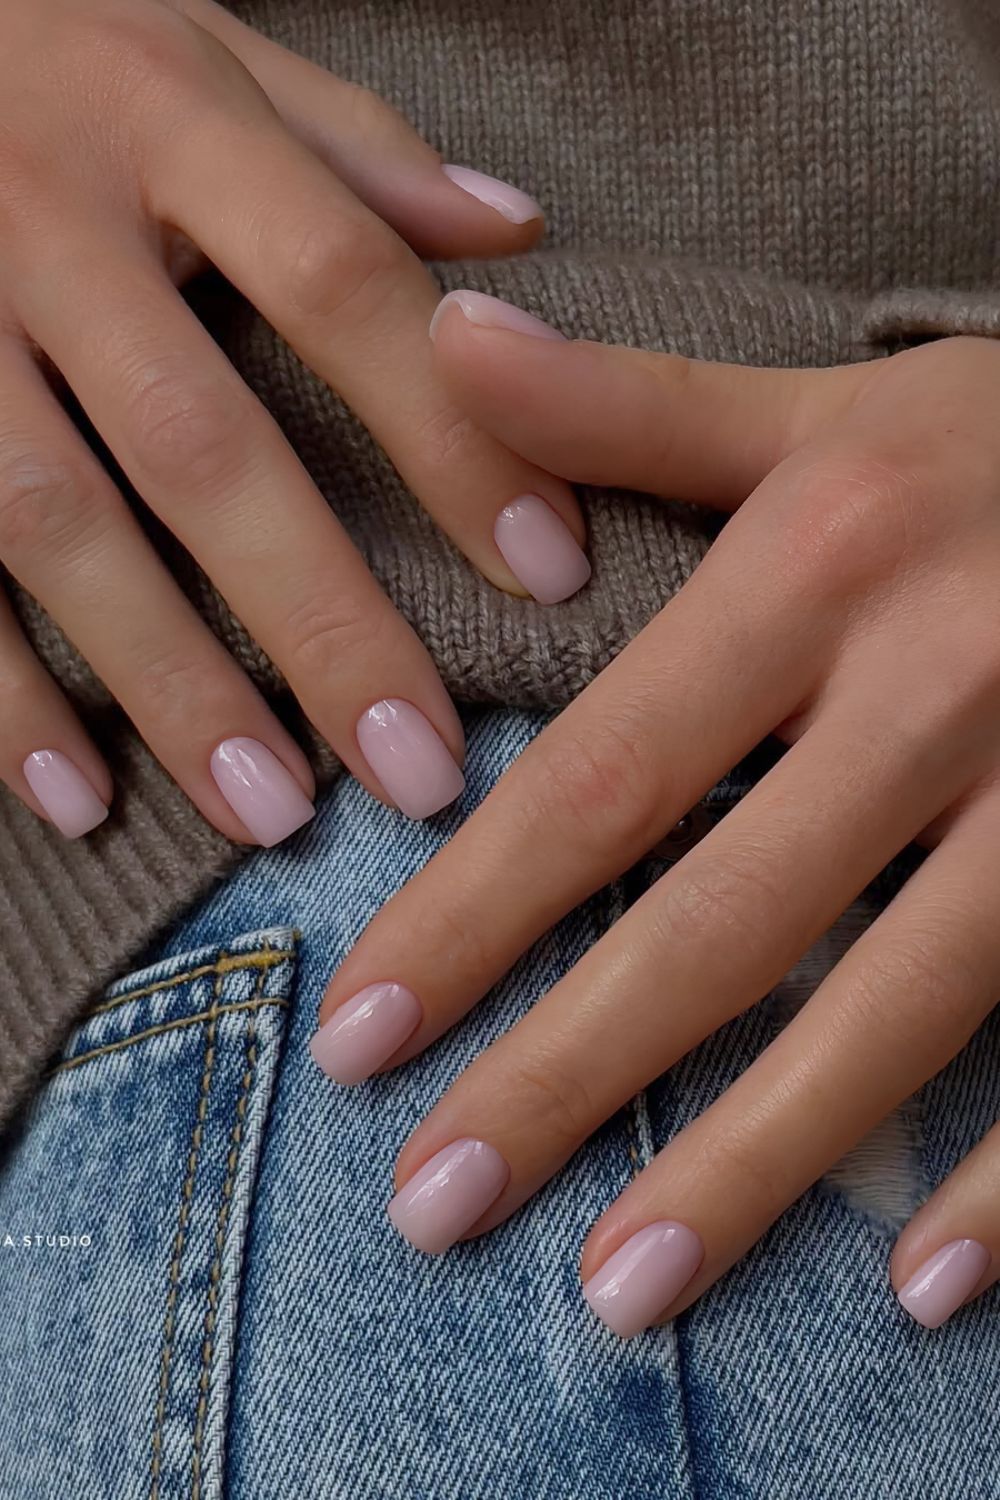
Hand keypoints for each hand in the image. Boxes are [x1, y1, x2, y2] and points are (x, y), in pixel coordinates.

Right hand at [0, 0, 588, 843]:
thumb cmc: (52, 43)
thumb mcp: (199, 42)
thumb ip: (352, 148)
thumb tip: (516, 241)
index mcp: (167, 120)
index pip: (346, 286)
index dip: (454, 436)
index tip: (551, 575)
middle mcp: (48, 218)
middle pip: (202, 443)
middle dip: (317, 617)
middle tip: (415, 768)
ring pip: (56, 522)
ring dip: (167, 681)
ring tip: (269, 812)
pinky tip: (79, 799)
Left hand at [313, 291, 999, 1333]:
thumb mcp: (821, 412)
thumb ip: (629, 406)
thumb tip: (443, 345)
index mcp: (821, 571)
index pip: (606, 774)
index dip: (470, 914)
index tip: (355, 1039)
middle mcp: (932, 692)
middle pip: (724, 920)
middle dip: (570, 1072)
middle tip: (432, 1208)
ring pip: (893, 1008)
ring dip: (756, 1163)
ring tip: (621, 1292)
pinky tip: (918, 1288)